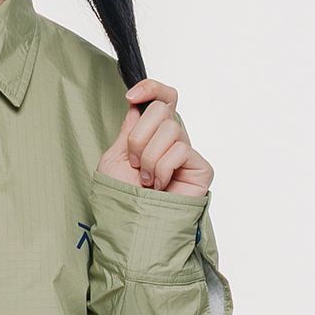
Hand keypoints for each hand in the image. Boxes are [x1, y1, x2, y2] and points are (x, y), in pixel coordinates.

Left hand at [97, 79, 212, 198]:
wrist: (134, 226)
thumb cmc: (124, 198)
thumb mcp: (115, 157)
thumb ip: (128, 130)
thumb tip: (138, 106)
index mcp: (152, 135)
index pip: (162, 98)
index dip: (151, 88)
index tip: (131, 96)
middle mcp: (171, 140)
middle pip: (161, 109)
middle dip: (139, 136)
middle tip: (134, 162)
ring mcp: (187, 153)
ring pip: (169, 129)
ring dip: (149, 157)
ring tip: (147, 180)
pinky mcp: (200, 167)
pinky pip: (180, 149)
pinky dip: (163, 168)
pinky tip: (161, 185)